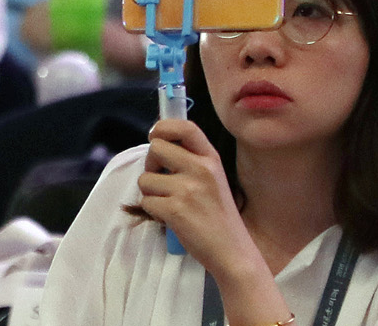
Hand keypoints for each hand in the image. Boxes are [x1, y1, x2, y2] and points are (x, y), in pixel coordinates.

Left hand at [136, 119, 263, 279]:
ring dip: (151, 193)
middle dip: (151, 164)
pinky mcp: (175, 210)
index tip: (155, 135)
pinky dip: (153, 211)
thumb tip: (157, 143)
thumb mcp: (213, 178)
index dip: (163, 126)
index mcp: (211, 159)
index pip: (185, 127)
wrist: (232, 250)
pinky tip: (170, 218)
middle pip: (156, 148)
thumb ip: (191, 160)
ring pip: (145, 178)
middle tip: (161, 180)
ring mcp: (188, 189)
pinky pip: (145, 201)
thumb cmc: (217, 215)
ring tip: (170, 204)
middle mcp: (201, 169)